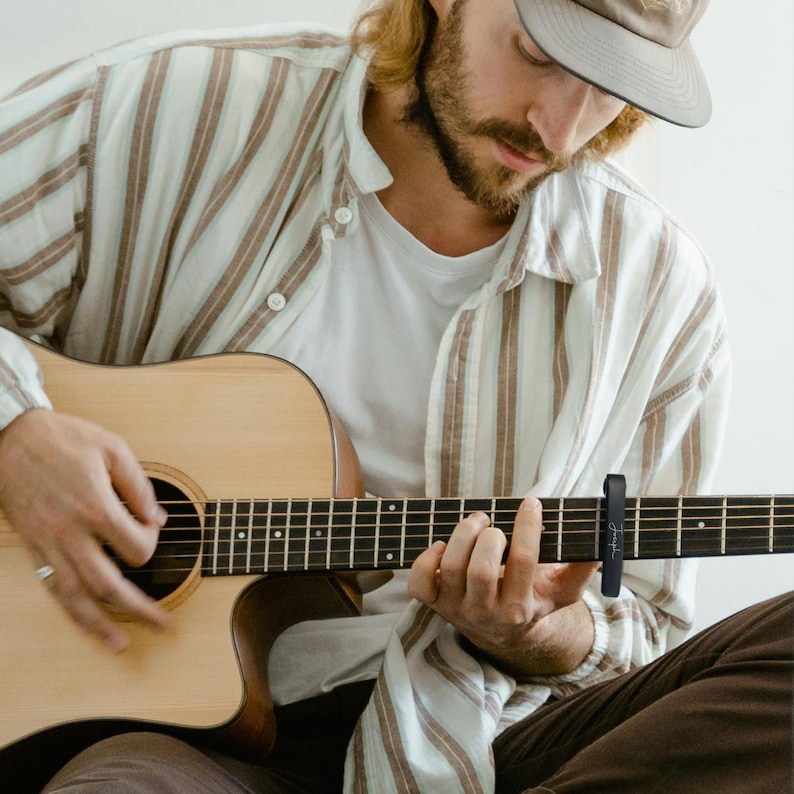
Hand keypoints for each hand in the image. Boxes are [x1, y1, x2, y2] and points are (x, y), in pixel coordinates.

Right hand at [0, 408, 168, 651]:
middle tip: (162, 623)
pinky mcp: (33, 548)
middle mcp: (69, 533)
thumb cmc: (64, 440)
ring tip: (120, 644)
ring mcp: (48, 544)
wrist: (10, 439)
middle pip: (108, 584)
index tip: (151, 531)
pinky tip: (85, 625)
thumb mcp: (113, 450)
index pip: (134, 547)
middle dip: (138, 608)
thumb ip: (139, 487)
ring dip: (100, 624)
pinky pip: (52, 587)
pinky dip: (70, 611)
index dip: (151, 544)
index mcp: (94, 507)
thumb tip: (157, 519)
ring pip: (76, 596)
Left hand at [408, 497, 597, 675]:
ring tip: (476, 522)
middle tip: (494, 523)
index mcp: (521, 609)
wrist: (502, 633)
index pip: (524, 562)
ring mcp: (456, 609)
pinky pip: (419, 583)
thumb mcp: (562, 591)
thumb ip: (581, 568)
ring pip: (451, 568)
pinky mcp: (434, 602)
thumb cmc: (533, 600)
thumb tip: (603, 541)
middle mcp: (486, 614)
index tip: (530, 503)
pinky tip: (441, 545)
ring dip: (462, 536)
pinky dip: (425, 559)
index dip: (527, 527)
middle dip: (490, 536)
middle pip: (482, 570)